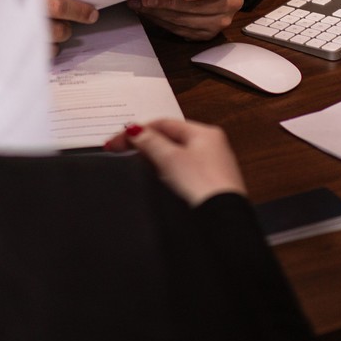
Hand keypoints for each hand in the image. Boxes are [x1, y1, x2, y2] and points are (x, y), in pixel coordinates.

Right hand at [0, 0, 97, 62]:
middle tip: (62, 23)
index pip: (58, 5)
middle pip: (60, 30)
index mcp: (20, 0)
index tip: (91, 13)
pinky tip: (32, 46)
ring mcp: (18, 46)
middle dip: (65, 28)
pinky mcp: (15, 62)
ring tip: (39, 34)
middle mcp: (20, 24)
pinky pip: (40, 61)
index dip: (78, 10)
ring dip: (53, 42)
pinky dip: (41, 53)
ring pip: (53, 48)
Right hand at [101, 118, 246, 205]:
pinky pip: (183, 170)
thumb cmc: (204, 185)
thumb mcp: (170, 159)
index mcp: (204, 132)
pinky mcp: (209, 183)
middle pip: (170, 138)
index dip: (139, 130)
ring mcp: (211, 164)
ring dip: (155, 156)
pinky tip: (159, 177)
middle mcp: (211, 145)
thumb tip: (135, 131)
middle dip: (146, 142)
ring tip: (136, 160)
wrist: (222, 217)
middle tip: (122, 149)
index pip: (164, 123)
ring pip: (176, 154)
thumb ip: (150, 142)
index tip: (118, 140)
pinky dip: (167, 170)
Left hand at [132, 0, 243, 39]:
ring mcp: (221, 21)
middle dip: (168, 3)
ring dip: (161, 14)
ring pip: (187, 21)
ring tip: (142, 6)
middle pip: (198, 7)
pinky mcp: (208, 34)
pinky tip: (151, 14)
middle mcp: (231, 3)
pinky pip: (182, 31)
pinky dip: (163, 23)